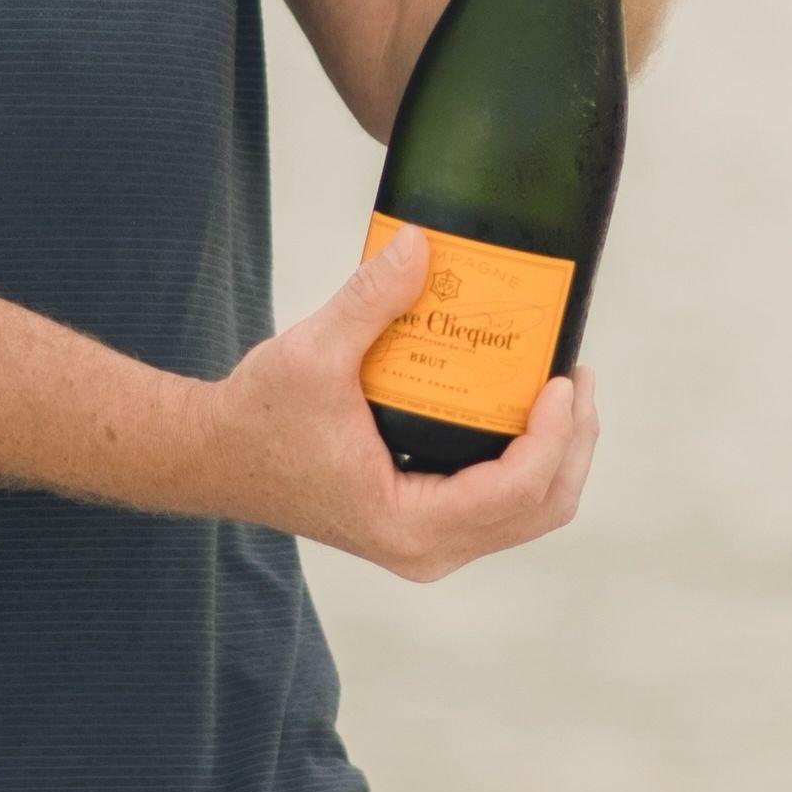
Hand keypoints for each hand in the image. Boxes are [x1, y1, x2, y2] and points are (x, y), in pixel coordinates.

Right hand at [205, 220, 600, 582]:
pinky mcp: (423, 525)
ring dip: (559, 453)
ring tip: (563, 388)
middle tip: (577, 376)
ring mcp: (426, 542)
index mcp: (406, 524)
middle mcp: (425, 547)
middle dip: (574, 442)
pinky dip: (528, 460)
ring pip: (529, 512)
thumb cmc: (258, 417)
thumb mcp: (312, 353)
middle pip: (541, 508)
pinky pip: (502, 505)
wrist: (214, 457)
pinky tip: (524, 407)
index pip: (517, 491)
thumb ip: (369, 299)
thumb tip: (421, 244)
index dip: (555, 435)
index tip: (562, 378)